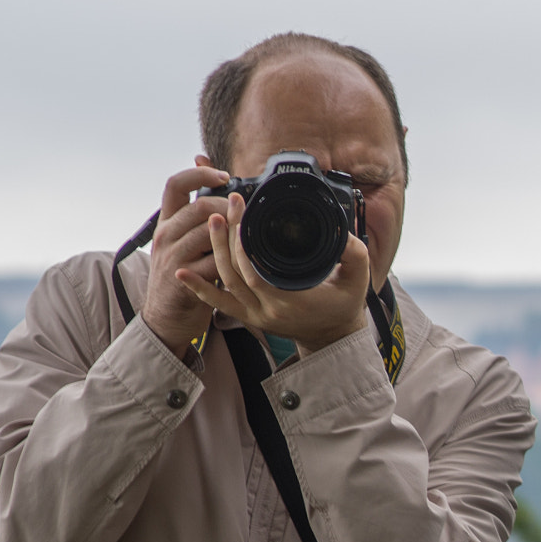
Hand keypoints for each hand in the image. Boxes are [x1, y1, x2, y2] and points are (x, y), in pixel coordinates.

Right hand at [140, 159, 237, 356]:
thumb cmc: (185, 276)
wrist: (166, 316)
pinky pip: (214, 262)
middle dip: (229, 208)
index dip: (199, 174)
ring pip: (208, 233)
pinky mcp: (184, 277)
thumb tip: (224, 189)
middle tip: (246, 214)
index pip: (175, 184)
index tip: (224, 174)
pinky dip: (233, 259)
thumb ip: (202, 220)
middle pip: (199, 207)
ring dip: (233, 232)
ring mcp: (173, 255)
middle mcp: (166, 235)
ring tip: (249, 235)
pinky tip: (247, 259)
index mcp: (166, 222)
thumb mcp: (187, 243)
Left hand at [178, 194, 371, 355]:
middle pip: (235, 271)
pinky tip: (182, 272)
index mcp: (290, 301)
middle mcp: (267, 310)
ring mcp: (254, 314)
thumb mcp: (358, 279)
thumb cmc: (344, 306)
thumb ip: (354, 254)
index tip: (244, 211)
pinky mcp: (247, 315)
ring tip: (212, 219)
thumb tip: (343, 232)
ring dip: (215, 250)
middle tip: (228, 205)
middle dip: (228, 235)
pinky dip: (198, 287)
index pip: (256, 270)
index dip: (243, 241)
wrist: (333, 336)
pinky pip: (218, 301)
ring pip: (224, 281)